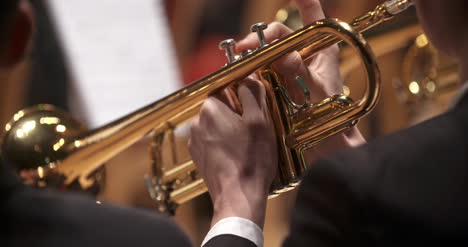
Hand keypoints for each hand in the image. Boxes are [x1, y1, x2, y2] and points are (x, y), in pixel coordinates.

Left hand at [189, 79, 276, 227]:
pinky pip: (213, 142)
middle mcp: (197, 122)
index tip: (254, 110)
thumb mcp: (260, 121)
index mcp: (210, 108)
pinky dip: (224, 145)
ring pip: (217, 126)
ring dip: (231, 131)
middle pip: (222, 108)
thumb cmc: (251, 160)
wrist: (238, 197)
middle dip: (237, 115)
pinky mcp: (198, 157)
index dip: (243, 98)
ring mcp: (195, 141)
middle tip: (254, 130)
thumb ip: (252, 94)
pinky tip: (238, 156)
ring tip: (247, 147)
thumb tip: (249, 78)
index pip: (226, 89)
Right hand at [237, 0, 365, 163]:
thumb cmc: (330, 117)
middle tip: (243, 48)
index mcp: (322, 51)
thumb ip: (297, 68)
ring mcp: (293, 71)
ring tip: (240, 59)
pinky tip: (244, 71)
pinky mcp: (282, 85)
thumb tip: (277, 51)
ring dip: (254, 53)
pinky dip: (254, 68)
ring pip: (270, 53)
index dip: (305, 1)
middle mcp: (306, 57)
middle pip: (281, 36)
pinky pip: (265, 70)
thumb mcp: (314, 89)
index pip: (314, 18)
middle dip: (261, 37)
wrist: (327, 145)